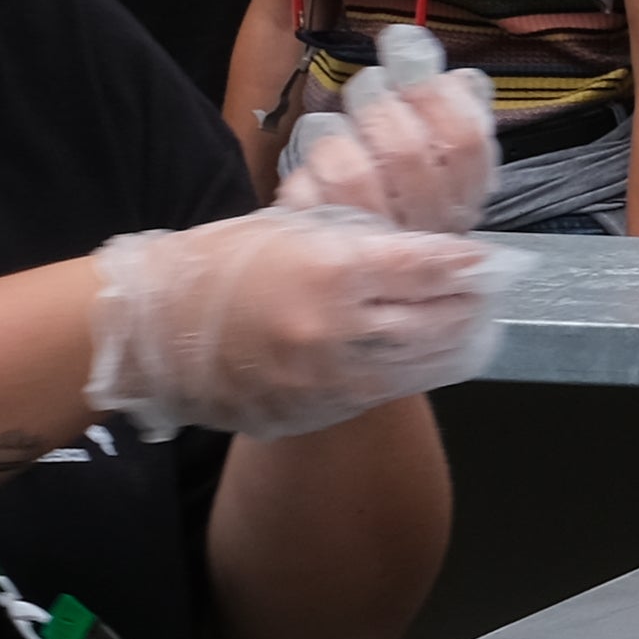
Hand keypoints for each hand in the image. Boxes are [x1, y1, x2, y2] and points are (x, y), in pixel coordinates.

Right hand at [88, 211, 509, 438]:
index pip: (428, 267)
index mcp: (330, 270)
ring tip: (469, 324)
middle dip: (470, 305)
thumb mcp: (293, 229)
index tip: (487, 260)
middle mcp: (336, 328)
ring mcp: (327, 376)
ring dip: (453, 343)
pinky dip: (414, 371)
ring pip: (421, 364)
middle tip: (487, 292)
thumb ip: (361, 242)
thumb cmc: (219, 263)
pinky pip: (385, 391)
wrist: (151, 328)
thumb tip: (428, 253)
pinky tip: (425, 356)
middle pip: (438, 320)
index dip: (467, 263)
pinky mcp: (316, 408)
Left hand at [277, 32, 497, 237]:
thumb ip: (446, 107)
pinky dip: (308, 167)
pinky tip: (316, 163)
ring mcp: (379, 239)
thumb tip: (449, 69)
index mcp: (466, 192)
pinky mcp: (329, 244)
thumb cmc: (405, 194)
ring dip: (338, 136)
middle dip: (377, 104)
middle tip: (367, 86)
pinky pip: (310, 196)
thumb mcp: (438, 151)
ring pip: (352, 173)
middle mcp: (430, 222)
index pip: (464, 139)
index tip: (401, 46)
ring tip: (338, 127)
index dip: (431, 90)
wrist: (363, 264)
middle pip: (406, 151)